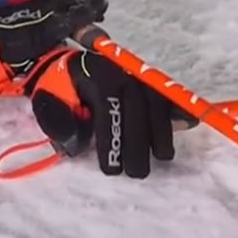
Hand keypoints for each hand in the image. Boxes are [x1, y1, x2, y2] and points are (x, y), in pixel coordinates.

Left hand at [20, 48, 191, 177]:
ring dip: (162, 132)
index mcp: (94, 76)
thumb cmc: (58, 89)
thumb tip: (76, 146)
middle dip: (138, 143)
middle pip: (137, 107)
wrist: (69, 65)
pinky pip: (167, 95)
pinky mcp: (149, 82)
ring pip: (156, 102)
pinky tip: (189, 124)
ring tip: (161, 157)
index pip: (107, 107)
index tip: (111, 169)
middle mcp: (120, 72)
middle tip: (136, 172)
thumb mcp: (47, 102)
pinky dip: (178, 109)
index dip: (111, 140)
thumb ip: (58, 123)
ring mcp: (137, 76)